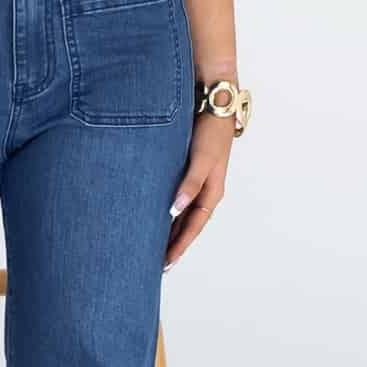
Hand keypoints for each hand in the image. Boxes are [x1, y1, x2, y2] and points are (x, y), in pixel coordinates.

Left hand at [164, 115, 233, 269]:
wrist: (215, 102)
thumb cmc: (210, 131)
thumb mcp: (202, 159)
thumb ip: (190, 184)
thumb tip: (175, 210)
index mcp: (211, 192)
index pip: (192, 227)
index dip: (179, 246)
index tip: (165, 264)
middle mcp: (204, 191)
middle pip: (187, 225)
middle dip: (173, 244)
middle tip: (154, 265)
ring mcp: (196, 181)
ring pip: (181, 214)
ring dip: (168, 230)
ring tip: (151, 246)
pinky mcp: (186, 170)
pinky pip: (175, 198)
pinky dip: (165, 211)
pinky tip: (152, 216)